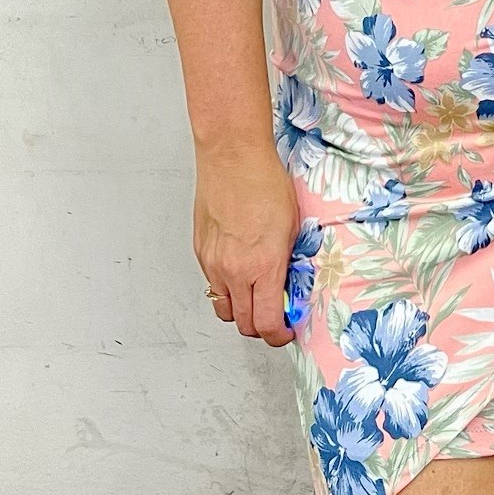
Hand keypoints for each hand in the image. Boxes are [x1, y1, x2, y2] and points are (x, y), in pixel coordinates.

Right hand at [193, 142, 302, 346]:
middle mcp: (234, 271)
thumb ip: (287, 263)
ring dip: (240, 311)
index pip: (267, 324)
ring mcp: (213, 263)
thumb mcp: (293, 228)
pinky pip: (212, 284)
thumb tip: (288, 286)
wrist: (233, 158)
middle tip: (274, 318)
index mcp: (263, 267)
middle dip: (261, 328)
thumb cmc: (265, 183)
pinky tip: (239, 272)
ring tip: (255, 297)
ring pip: (223, 308)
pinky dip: (226, 288)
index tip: (287, 332)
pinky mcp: (200, 252)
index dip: (279, 336)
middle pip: (243, 324)